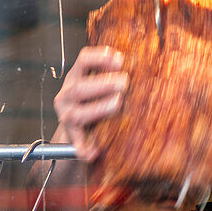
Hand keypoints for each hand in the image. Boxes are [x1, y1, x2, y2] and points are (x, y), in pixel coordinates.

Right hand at [53, 46, 127, 160]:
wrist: (78, 126)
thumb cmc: (95, 99)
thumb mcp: (98, 81)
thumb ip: (114, 74)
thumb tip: (145, 63)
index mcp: (76, 76)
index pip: (83, 60)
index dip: (100, 58)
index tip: (120, 61)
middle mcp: (67, 94)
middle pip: (80, 88)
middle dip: (103, 84)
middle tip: (124, 83)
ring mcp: (66, 116)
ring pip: (77, 114)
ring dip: (98, 109)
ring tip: (116, 104)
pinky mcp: (71, 135)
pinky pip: (76, 143)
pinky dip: (84, 148)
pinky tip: (93, 152)